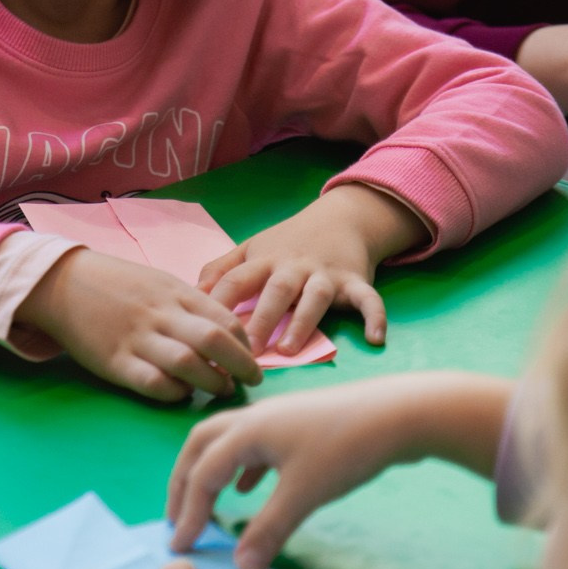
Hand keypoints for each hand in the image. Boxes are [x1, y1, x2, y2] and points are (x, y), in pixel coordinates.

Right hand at [20, 250, 261, 401]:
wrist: (62, 283)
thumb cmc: (118, 284)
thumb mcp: (160, 282)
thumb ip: (190, 304)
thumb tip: (225, 331)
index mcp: (176, 293)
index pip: (225, 319)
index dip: (245, 343)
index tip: (251, 357)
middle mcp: (161, 314)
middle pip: (214, 341)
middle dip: (242, 365)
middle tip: (252, 381)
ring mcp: (137, 338)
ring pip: (187, 364)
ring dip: (212, 382)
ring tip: (222, 390)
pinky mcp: (115, 362)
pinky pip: (153, 383)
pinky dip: (175, 392)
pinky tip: (183, 393)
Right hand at [167, 373, 511, 568]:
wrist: (401, 413)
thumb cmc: (347, 449)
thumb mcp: (304, 494)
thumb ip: (268, 530)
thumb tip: (240, 567)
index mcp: (246, 430)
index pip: (203, 474)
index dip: (187, 512)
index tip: (179, 546)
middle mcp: (254, 417)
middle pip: (202, 445)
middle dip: (184, 481)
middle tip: (176, 517)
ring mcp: (279, 417)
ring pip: (228, 442)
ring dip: (211, 472)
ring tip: (207, 504)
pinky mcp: (301, 424)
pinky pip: (255, 445)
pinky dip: (242, 468)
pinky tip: (250, 488)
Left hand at [198, 185, 422, 356]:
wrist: (341, 218)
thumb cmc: (287, 241)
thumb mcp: (252, 248)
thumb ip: (221, 269)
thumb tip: (191, 293)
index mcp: (265, 260)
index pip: (237, 280)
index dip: (219, 303)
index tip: (204, 332)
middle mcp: (295, 267)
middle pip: (276, 291)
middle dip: (261, 320)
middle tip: (246, 350)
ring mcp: (326, 274)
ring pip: (315, 297)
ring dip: (303, 322)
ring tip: (290, 349)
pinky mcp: (355, 281)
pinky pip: (368, 299)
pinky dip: (374, 317)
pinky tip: (375, 338)